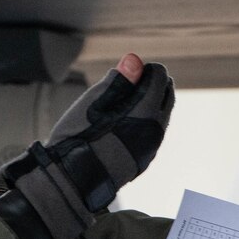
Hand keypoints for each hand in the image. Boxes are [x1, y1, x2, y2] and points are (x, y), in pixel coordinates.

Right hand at [0, 55, 174, 238]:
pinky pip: (153, 134)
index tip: (132, 70)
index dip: (146, 69)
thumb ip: (118, 80)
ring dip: (151, 105)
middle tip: (136, 80)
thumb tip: (134, 59)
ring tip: (130, 101)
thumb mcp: (94, 102)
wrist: (73, 179)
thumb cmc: (79, 137)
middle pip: (166, 96)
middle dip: (153, 84)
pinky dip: (146, 122)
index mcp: (146, 110)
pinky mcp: (144, 160)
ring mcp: (151, 147)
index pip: (159, 78)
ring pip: (161, 117)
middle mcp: (155, 129)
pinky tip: (127, 124)